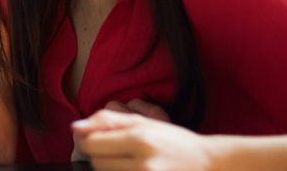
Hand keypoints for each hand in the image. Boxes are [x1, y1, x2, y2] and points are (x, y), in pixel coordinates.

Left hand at [72, 109, 214, 169]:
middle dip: (103, 157)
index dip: (91, 141)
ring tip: (131, 164)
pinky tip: (136, 170)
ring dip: (112, 170)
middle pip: (96, 163)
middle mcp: (143, 164)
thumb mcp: (145, 122)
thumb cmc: (175, 141)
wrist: (211, 164)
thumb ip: (107, 121)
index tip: (103, 141)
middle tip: (123, 154)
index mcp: (140, 139)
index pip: (91, 143)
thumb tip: (74, 127)